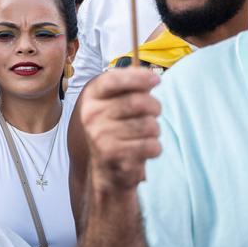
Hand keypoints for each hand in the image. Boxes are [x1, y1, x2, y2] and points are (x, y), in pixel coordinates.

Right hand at [79, 65, 162, 193]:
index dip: (138, 77)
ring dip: (154, 130)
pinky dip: (154, 148)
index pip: (113, 80)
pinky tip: (142, 150)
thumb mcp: (112, 102)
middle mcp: (92, 115)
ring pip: (150, 125)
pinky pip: (152, 146)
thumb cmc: (114, 128)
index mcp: (91, 96)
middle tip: (152, 112)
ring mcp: (101, 136)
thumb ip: (128, 87)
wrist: (105, 168)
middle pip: (139, 102)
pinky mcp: (115, 156)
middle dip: (155, 107)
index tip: (156, 79)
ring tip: (143, 134)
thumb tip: (150, 78)